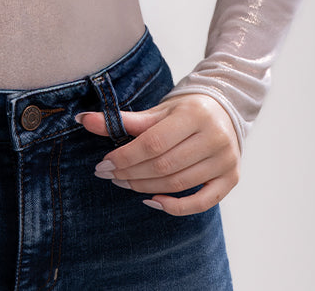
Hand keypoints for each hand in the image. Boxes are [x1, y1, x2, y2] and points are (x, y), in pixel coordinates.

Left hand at [77, 92, 239, 214]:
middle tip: (109, 175)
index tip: (103, 164)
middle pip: (164, 165)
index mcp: (194, 114)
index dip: (126, 157)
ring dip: (146, 188)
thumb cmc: (185, 111)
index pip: (154, 142)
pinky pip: (202, 202)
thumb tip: (83, 120)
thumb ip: (123, 120)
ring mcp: (225, 160)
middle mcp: (214, 137)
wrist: (225, 109)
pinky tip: (153, 200)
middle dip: (131, 173)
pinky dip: (175, 206)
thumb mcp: (157, 111)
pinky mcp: (231, 178)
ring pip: (179, 183)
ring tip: (124, 184)